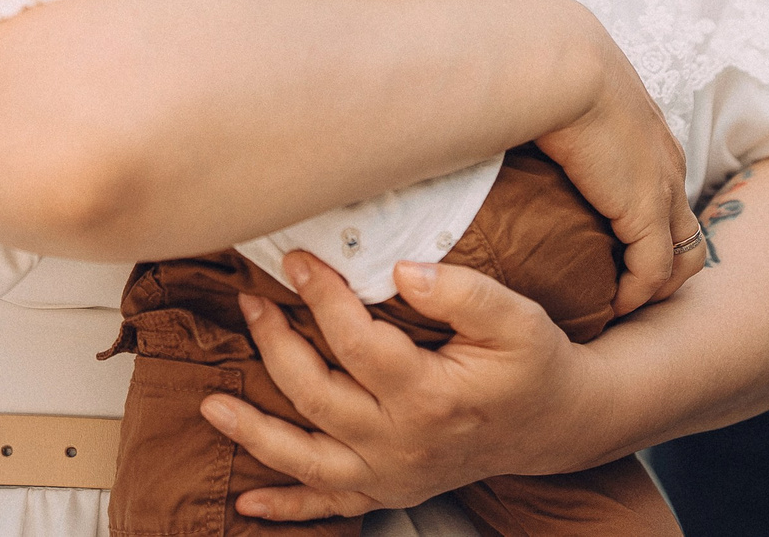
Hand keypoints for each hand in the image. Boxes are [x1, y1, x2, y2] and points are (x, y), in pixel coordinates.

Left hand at [198, 251, 609, 521]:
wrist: (557, 424)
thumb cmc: (534, 364)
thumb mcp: (515, 318)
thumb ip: (461, 291)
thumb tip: (400, 271)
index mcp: (430, 396)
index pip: (355, 342)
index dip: (320, 297)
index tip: (298, 260)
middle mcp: (402, 443)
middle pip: (317, 396)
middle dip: (275, 346)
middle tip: (251, 303)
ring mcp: (392, 474)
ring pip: (307, 459)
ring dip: (254, 434)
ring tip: (211, 405)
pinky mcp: (389, 490)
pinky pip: (329, 505)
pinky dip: (286, 507)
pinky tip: (247, 504)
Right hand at [532, 31, 702, 313]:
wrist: (557, 60)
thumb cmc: (538, 62)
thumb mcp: (550, 82)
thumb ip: (539, 103)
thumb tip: (494, 108)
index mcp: (644, 127)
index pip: (664, 180)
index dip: (646, 216)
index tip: (612, 240)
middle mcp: (664, 158)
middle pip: (685, 221)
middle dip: (664, 258)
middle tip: (625, 283)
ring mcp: (662, 186)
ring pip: (684, 252)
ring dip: (655, 283)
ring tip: (621, 302)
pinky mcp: (645, 212)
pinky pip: (654, 271)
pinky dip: (635, 294)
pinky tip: (611, 306)